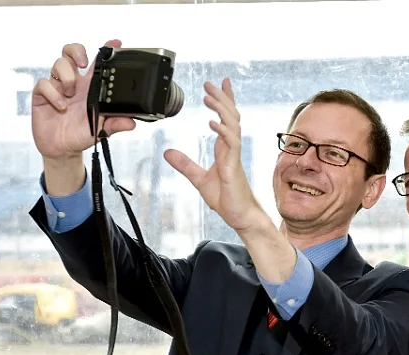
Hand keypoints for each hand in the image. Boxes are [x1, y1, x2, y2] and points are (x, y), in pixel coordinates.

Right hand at [31, 40, 136, 161]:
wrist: (63, 149)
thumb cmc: (82, 134)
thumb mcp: (102, 130)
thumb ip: (115, 124)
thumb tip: (132, 123)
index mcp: (90, 87)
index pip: (97, 63)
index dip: (105, 50)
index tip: (115, 43)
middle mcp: (74, 82)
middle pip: (71, 53)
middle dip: (77, 51)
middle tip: (83, 64)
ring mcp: (57, 86)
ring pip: (58, 64)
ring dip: (67, 77)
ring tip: (71, 95)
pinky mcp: (42, 95)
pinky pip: (44, 84)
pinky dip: (53, 94)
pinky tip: (61, 106)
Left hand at [164, 79, 264, 232]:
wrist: (241, 217)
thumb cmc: (227, 199)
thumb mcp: (199, 179)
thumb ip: (185, 165)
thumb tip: (167, 153)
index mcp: (225, 149)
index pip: (226, 118)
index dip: (225, 100)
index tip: (221, 83)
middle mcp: (232, 149)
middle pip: (230, 116)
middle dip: (222, 98)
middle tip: (211, 83)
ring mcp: (235, 156)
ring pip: (232, 125)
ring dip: (221, 109)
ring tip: (208, 97)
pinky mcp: (234, 166)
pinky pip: (231, 144)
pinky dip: (222, 131)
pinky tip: (212, 122)